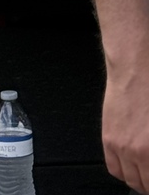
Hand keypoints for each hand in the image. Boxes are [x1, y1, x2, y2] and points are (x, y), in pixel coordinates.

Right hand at [102, 64, 148, 192]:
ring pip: (131, 181)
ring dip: (140, 180)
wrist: (136, 70)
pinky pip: (114, 168)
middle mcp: (142, 153)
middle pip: (147, 184)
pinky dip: (123, 172)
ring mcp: (124, 148)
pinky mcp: (109, 139)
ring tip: (145, 173)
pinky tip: (130, 165)